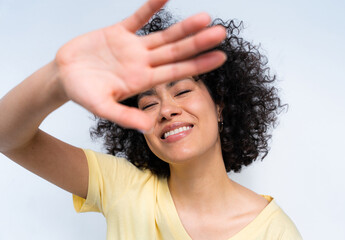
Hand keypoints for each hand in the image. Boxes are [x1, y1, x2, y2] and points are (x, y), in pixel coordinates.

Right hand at [55, 0, 225, 131]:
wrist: (64, 76)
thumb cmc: (83, 93)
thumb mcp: (102, 107)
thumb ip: (124, 116)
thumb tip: (147, 127)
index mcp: (142, 80)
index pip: (177, 72)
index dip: (198, 64)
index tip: (220, 57)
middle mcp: (143, 63)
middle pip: (176, 51)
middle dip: (198, 43)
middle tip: (221, 33)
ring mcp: (132, 47)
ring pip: (163, 34)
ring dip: (183, 26)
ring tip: (205, 17)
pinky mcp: (118, 32)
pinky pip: (137, 17)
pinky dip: (150, 7)